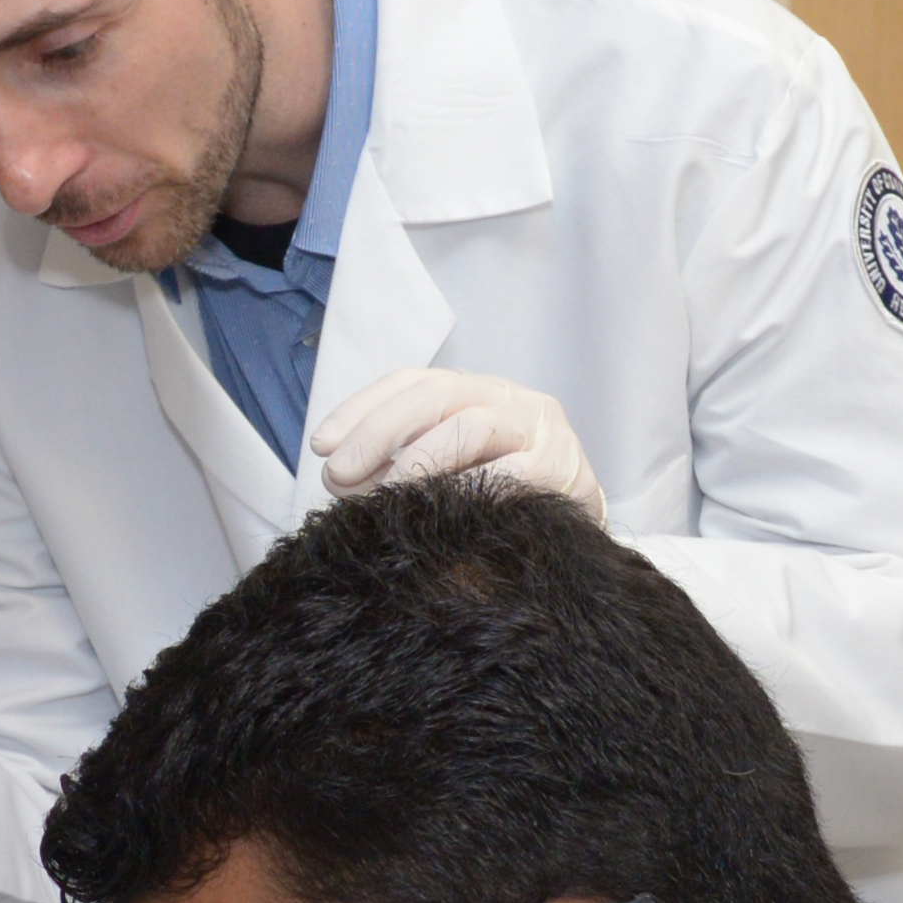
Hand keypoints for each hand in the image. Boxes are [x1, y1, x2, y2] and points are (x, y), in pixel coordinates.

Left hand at [310, 370, 601, 519]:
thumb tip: (336, 482)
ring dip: (417, 460)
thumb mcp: (452, 467)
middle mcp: (505, 397)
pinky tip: (434, 511)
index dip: (360, 409)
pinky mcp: (560, 467)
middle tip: (337, 473)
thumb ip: (401, 463)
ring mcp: (537, 428)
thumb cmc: (505, 494)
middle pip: (435, 395)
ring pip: (469, 426)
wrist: (583, 519)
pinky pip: (507, 474)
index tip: (319, 445)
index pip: (409, 383)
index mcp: (473, 390)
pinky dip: (466, 490)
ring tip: (382, 492)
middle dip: (378, 432)